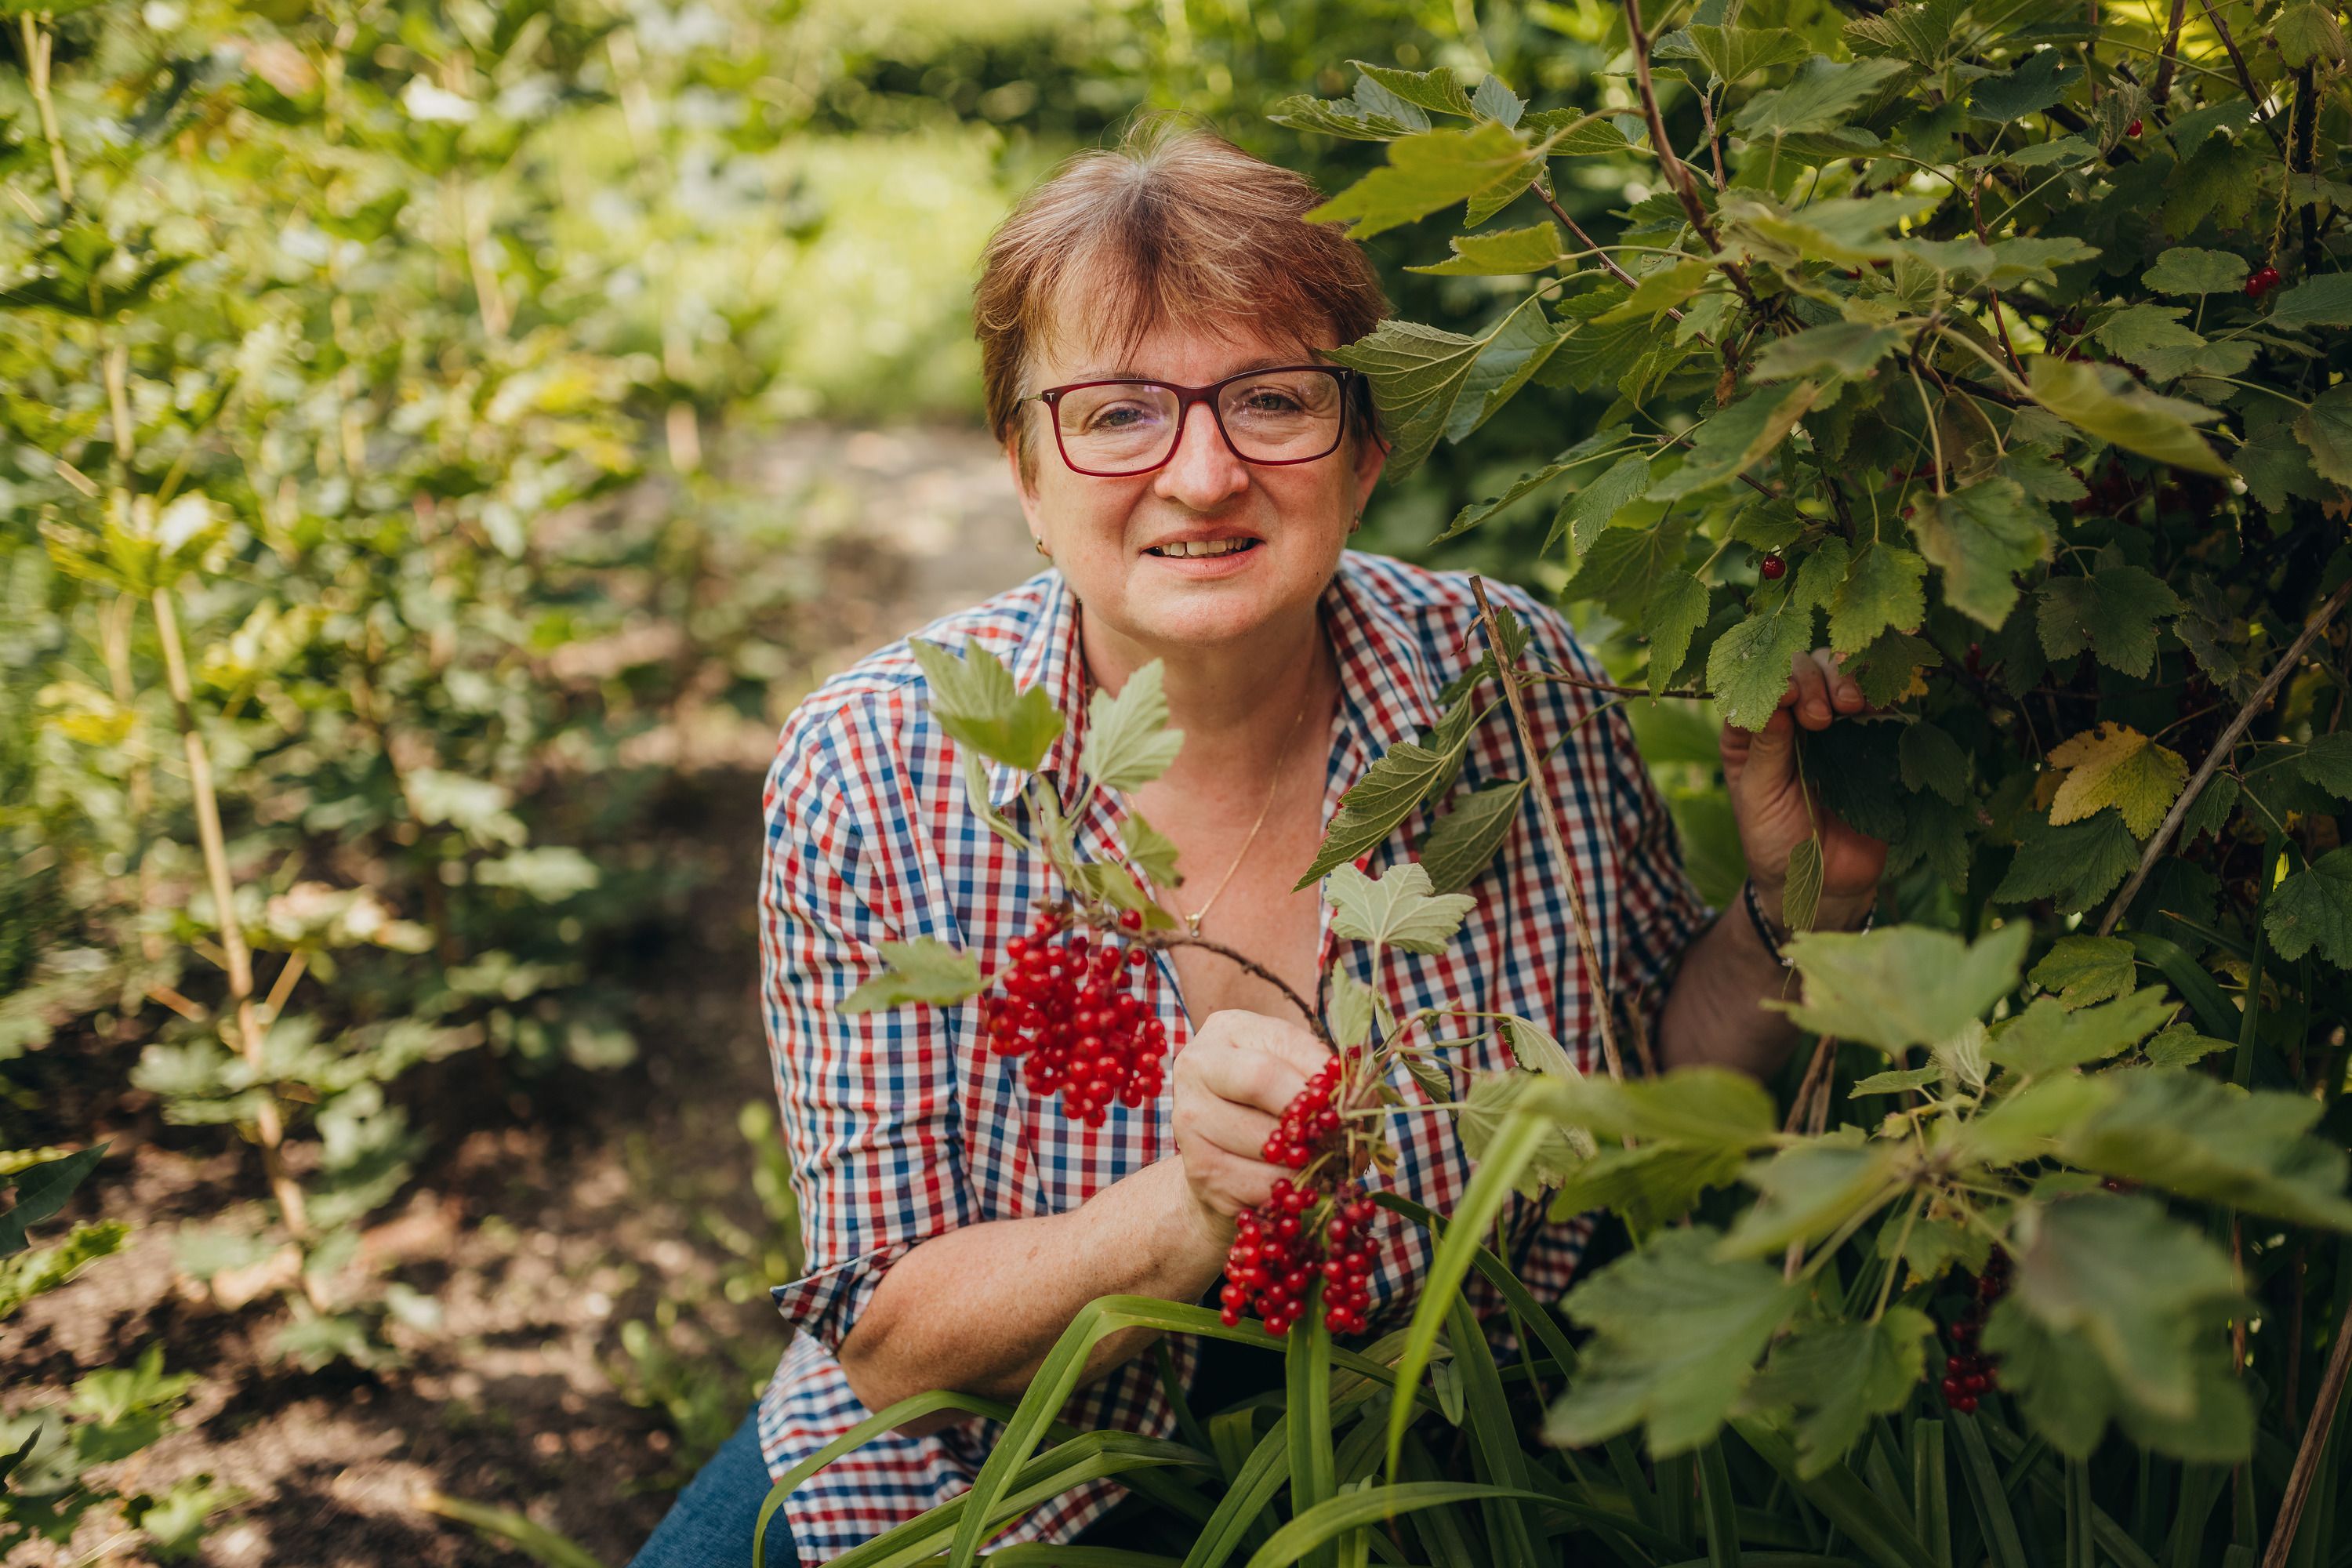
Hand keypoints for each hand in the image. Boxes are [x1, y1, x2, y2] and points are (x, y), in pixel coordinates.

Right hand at [1170, 1010, 1330, 1246]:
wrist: (1221, 1164)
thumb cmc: (1271, 1109)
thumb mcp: (1296, 1077)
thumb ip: (1328, 1079)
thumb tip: (1362, 1098)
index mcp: (1227, 1030)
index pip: (1286, 1043)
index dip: (1325, 1075)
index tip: (1352, 1101)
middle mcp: (1197, 1064)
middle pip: (1262, 1079)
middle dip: (1311, 1112)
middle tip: (1341, 1135)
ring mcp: (1189, 1117)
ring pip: (1264, 1137)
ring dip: (1307, 1158)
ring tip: (1327, 1164)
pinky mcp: (1197, 1167)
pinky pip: (1260, 1181)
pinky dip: (1291, 1190)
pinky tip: (1300, 1186)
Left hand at [1719, 647, 1889, 930]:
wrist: (1822, 882)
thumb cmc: (1775, 841)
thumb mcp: (1758, 797)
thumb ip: (1766, 749)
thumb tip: (1776, 700)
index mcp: (1752, 729)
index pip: (1759, 683)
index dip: (1774, 680)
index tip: (1787, 697)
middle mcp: (1791, 718)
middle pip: (1801, 669)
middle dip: (1812, 681)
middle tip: (1820, 715)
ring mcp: (1833, 725)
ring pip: (1839, 676)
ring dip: (1845, 680)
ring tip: (1849, 707)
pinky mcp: (1870, 738)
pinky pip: (1878, 704)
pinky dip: (1879, 694)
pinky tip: (1877, 706)